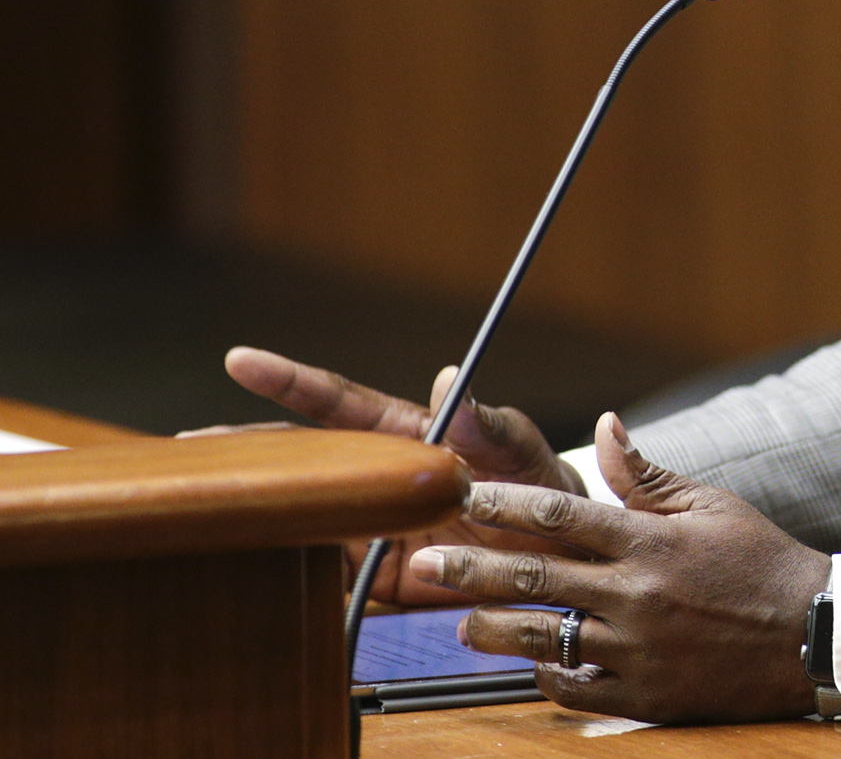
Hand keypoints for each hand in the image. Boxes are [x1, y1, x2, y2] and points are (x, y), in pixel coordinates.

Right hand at [186, 346, 584, 605]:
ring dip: (250, 518)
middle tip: (179, 457)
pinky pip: (317, 580)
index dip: (291, 379)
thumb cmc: (539, 488)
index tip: (241, 358)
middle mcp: (372, 478)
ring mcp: (366, 529)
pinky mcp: (370, 583)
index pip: (337, 402)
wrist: (558, 561)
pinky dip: (281, 581)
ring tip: (193, 518)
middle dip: (239, 455)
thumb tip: (450, 378)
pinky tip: (243, 582)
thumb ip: (489, 423)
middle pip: (294, 462)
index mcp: (401, 434)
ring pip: (294, 519)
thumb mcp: (522, 451)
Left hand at [410, 412, 830, 723]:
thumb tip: (603, 426)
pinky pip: (577, 689)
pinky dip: (547, 675)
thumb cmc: (761, 560)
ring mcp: (637, 649)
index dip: (504, 505)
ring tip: (462, 622)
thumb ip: (646, 475)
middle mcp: (636, 594)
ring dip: (494, 629)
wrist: (810, 633)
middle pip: (535, 578)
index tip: (463, 496)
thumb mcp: (711, 505)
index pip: (560, 514)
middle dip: (473, 568)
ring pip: (544, 638)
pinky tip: (530, 663)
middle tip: (429, 562)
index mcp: (650, 541)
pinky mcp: (646, 695)